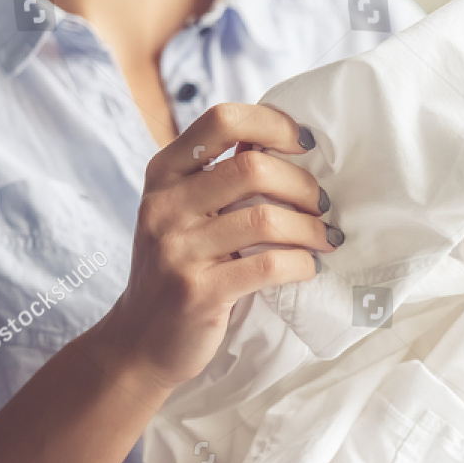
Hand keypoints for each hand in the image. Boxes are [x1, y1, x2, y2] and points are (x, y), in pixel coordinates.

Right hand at [98, 103, 337, 388]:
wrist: (138, 342)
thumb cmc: (178, 269)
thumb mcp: (183, 213)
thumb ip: (219, 177)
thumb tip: (281, 139)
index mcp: (164, 174)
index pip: (221, 120)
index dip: (273, 123)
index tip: (305, 144)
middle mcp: (164, 206)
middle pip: (252, 167)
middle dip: (302, 185)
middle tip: (322, 206)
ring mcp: (178, 250)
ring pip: (265, 218)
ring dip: (309, 228)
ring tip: (325, 239)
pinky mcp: (198, 293)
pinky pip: (268, 265)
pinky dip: (300, 264)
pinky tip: (308, 267)